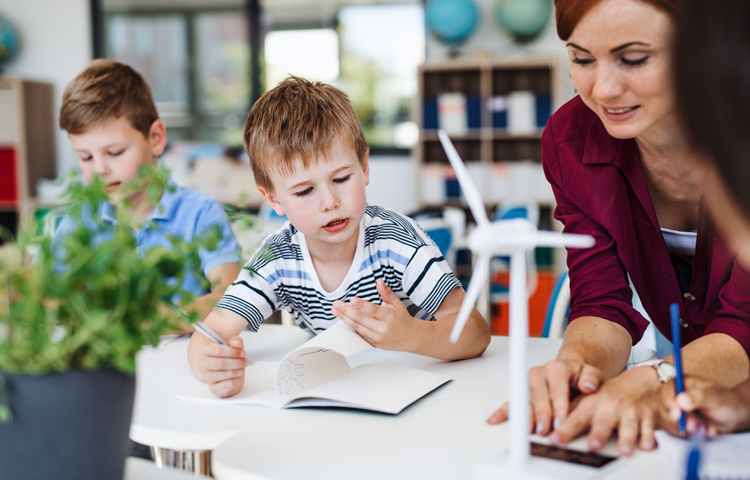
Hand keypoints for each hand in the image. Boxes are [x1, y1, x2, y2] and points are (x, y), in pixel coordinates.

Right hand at [194, 336, 248, 397]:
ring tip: (241, 368)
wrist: (223, 372)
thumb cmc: (227, 358)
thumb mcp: (233, 347)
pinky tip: (237, 377)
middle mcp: (204, 364)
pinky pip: (228, 385)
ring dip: (238, 371)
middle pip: (222, 363)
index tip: (242, 353)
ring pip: (227, 374)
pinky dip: (237, 381)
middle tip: (244, 361)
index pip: (218, 350)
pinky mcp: (214, 388)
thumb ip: (236, 342)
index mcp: (206, 351)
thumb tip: (237, 342)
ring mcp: (207, 377)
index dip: (233, 351)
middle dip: (237, 362)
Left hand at [331, 279, 418, 351]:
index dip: (361, 304)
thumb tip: (379, 281)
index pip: (373, 310)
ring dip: (344, 318)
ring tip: (335, 311)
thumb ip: (386, 293)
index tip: (352, 299)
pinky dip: (351, 326)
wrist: (410, 338)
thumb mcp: (397, 304)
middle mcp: (383, 328)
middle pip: (361, 319)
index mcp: (389, 316)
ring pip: (358, 327)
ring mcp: (378, 337)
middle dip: (346, 311)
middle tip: (336, 304)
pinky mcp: (374, 343)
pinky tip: (343, 319)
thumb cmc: (402, 319)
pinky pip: (360, 334)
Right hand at [488, 358, 603, 436]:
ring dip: (525, 416)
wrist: (570, 371)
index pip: (557, 388)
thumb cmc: (579, 376)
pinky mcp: (523, 393)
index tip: (561, 420)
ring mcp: (529, 384)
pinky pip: (511, 402)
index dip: (559, 405)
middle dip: (542, 414)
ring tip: (527, 430)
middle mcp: (539, 374)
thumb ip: (591, 378)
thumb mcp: (592, 373)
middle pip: (539, 396)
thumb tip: (588, 385)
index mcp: (556, 367)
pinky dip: (503, 411)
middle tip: (545, 430)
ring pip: (525, 401)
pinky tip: (495, 419)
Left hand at [549, 365, 663, 455]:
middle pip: (603, 423)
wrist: (640, 383)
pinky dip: (650, 437)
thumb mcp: (589, 400)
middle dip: (598, 434)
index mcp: (592, 403)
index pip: (575, 418)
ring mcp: (630, 413)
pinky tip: (647, 445)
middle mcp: (611, 408)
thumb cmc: (611, 395)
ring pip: (628, 427)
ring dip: (626, 439)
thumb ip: (572, 412)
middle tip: (592, 446)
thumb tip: (549, 426)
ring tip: (624, 450)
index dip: (565, 430)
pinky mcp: (648, 418)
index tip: (555, 439)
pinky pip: (650, 429)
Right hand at [668, 376, 749, 435]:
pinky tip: (706, 431)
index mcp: (683, 383)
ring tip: (704, 429)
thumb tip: (680, 400)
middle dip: (679, 420)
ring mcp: (679, 410)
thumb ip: (698, 397)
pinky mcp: (681, 423)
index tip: (676, 414)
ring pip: (669, 422)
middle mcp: (677, 396)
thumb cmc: (728, 401)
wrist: (736, 416)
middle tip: (694, 426)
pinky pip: (678, 431)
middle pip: (665, 408)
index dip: (668, 402)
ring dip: (686, 429)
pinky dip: (692, 435)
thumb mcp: (716, 397)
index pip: (667, 390)